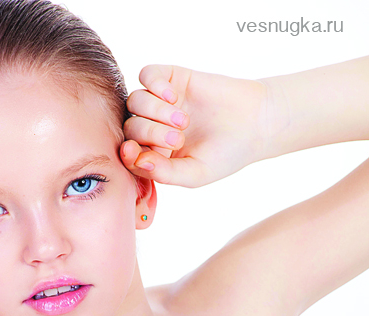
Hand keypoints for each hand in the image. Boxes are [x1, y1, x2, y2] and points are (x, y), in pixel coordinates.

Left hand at [121, 64, 271, 187]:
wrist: (256, 123)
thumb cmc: (226, 154)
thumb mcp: (195, 173)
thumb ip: (164, 173)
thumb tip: (137, 161)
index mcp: (155, 154)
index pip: (128, 153)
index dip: (127, 153)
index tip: (134, 153)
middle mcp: (154, 127)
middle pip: (130, 126)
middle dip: (149, 134)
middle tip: (177, 139)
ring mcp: (161, 102)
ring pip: (136, 101)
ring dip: (154, 111)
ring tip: (183, 121)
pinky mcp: (172, 78)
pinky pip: (147, 74)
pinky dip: (155, 85)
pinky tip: (175, 97)